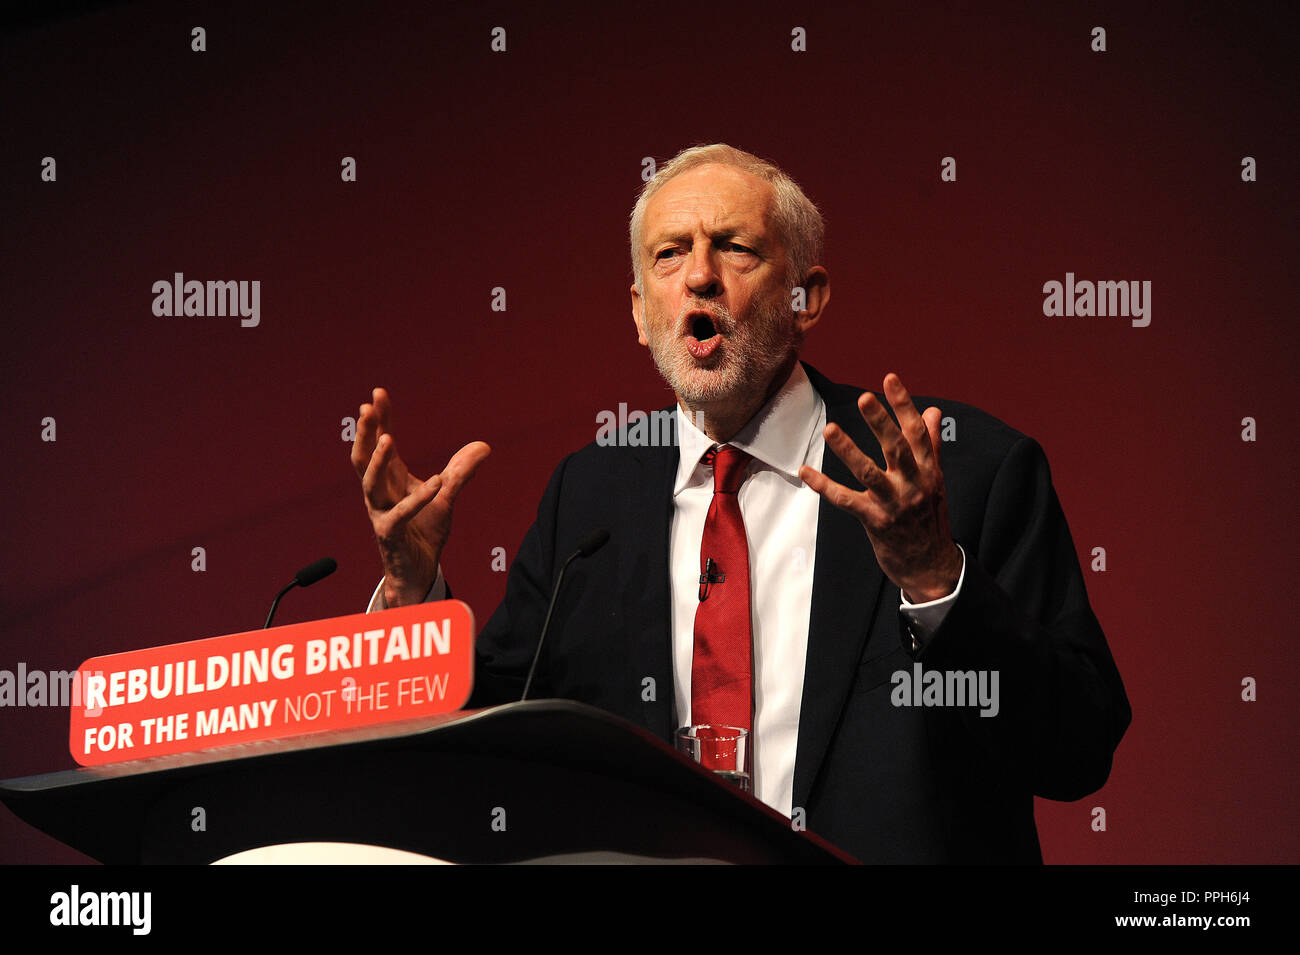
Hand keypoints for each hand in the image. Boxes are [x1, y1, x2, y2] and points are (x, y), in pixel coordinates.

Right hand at [350, 387, 490, 606]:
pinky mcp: (391, 534)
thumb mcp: (446, 496)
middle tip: (366, 408)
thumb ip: (460, 471)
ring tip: (387, 439)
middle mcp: (380, 493)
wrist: (419, 571)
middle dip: (365, 433)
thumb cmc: (423, 532)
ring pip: (370, 484)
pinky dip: (418, 498)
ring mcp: (381, 513)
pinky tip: (435, 482)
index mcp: (390, 479)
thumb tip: (484, 446)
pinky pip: (400, 514)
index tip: (378, 394)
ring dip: (377, 461)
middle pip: (364, 458)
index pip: (381, 443)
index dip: (380, 420)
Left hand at [800, 373, 961, 601]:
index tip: (890, 379)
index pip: (916, 433)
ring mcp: (895, 504)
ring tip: (832, 429)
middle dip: (880, 422)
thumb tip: (933, 410)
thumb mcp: (936, 480)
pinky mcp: (876, 522)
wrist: (931, 567)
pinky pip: (847, 501)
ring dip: (850, 451)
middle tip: (865, 397)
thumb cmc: (929, 519)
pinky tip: (806, 471)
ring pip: (870, 473)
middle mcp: (914, 484)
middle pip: (897, 448)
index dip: (903, 405)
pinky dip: (825, 486)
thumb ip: (931, 444)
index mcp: (929, 471)